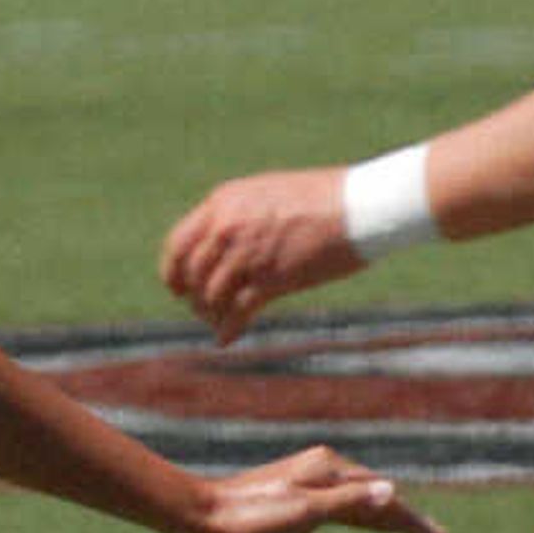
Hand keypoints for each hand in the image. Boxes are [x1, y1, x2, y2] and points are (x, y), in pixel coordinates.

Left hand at [159, 168, 362, 344]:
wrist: (361, 205)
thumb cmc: (324, 198)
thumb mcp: (268, 194)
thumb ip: (240, 215)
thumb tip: (225, 241)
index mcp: (224, 203)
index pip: (178, 243)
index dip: (172, 271)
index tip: (178, 287)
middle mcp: (228, 227)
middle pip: (190, 274)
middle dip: (191, 297)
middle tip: (201, 310)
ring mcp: (248, 253)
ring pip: (210, 296)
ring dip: (211, 314)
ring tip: (219, 323)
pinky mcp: (272, 279)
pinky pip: (237, 312)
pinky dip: (229, 329)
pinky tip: (227, 338)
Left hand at [183, 446, 444, 532]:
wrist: (203, 515)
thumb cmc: (250, 518)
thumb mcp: (305, 513)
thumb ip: (348, 503)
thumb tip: (390, 492)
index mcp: (329, 469)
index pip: (382, 497)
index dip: (410, 521)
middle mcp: (322, 468)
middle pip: (374, 494)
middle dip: (404, 517)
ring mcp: (307, 479)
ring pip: (357, 498)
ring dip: (383, 515)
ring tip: (408, 531)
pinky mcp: (293, 492)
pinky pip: (338, 503)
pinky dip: (359, 514)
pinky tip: (360, 520)